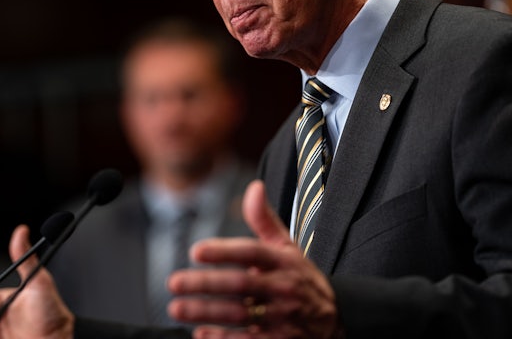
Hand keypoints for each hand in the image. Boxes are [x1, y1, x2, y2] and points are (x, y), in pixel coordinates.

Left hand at [167, 179, 339, 337]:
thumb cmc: (301, 278)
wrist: (337, 319)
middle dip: (205, 284)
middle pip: (241, 284)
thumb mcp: (287, 247)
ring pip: (240, 315)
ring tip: (178, 308)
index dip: (224, 251)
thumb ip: (264, 219)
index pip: (252, 252)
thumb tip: (253, 187)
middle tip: (174, 282)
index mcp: (283, 261)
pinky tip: (200, 334)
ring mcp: (282, 318)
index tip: (196, 251)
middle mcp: (283, 288)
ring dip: (206, 313)